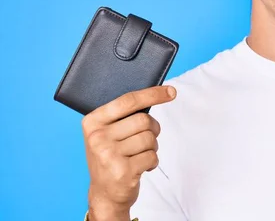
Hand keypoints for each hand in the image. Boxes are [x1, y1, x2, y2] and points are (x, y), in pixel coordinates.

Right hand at [82, 85, 176, 220]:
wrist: (105, 194)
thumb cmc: (112, 157)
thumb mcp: (108, 133)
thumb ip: (124, 115)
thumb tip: (158, 94)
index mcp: (92, 122)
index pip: (128, 100)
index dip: (152, 94)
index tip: (171, 91)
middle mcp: (97, 137)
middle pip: (143, 120)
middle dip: (153, 129)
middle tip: (146, 140)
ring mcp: (108, 155)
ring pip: (149, 138)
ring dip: (152, 147)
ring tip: (139, 156)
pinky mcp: (122, 171)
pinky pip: (152, 156)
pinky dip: (153, 162)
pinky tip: (140, 167)